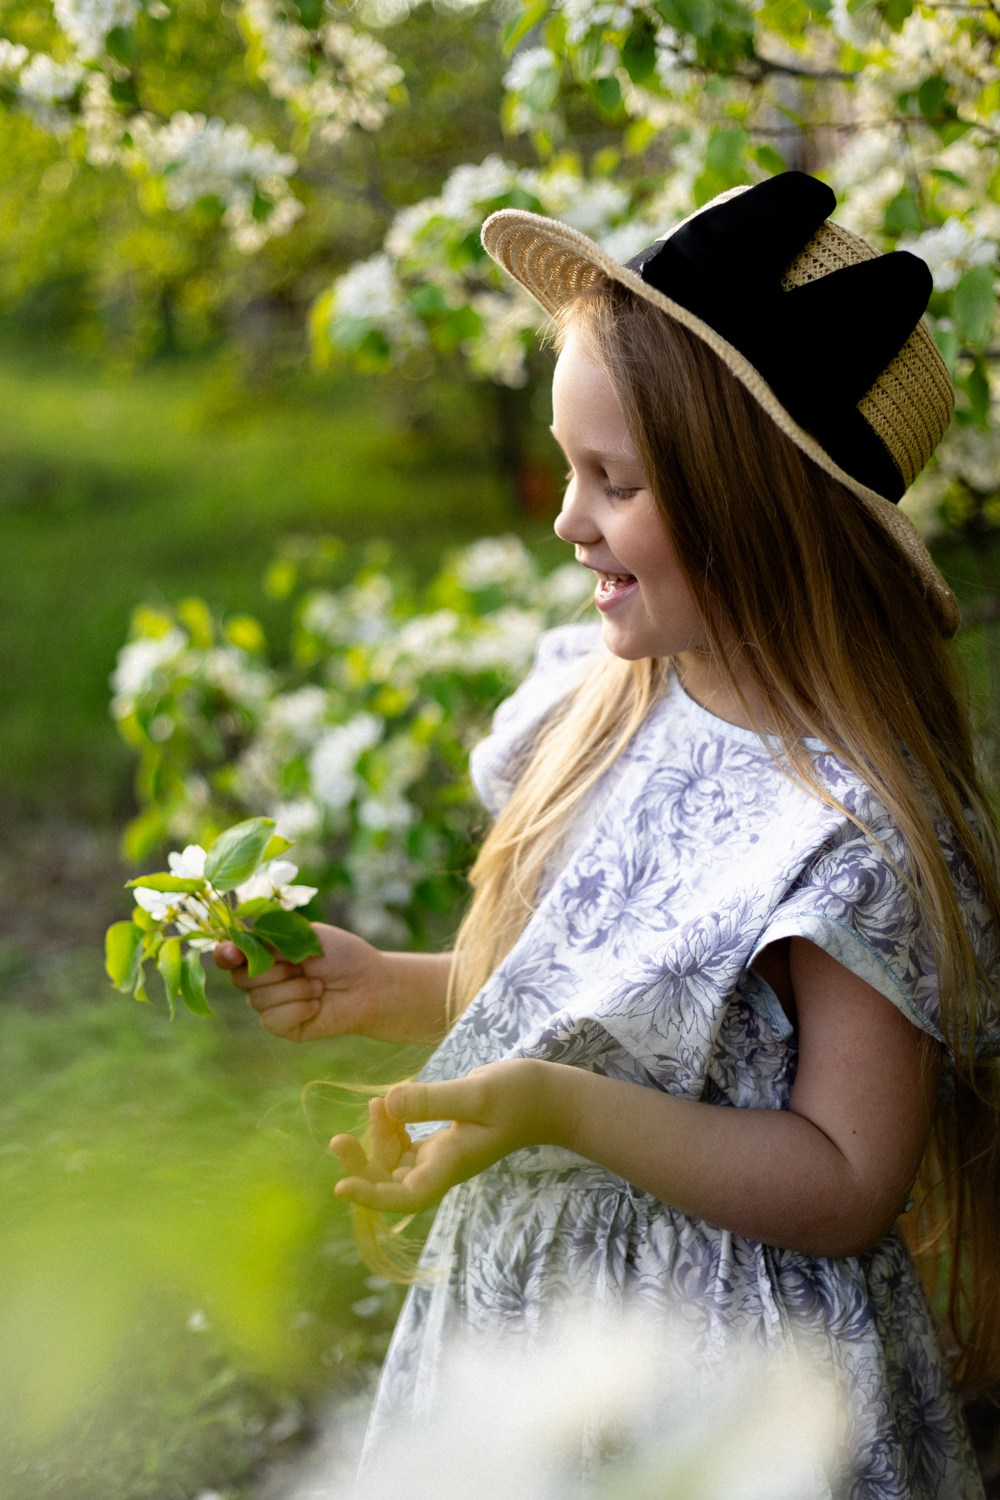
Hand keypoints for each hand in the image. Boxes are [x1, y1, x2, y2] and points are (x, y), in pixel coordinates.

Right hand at [214, 922, 385, 1042]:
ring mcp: (272, 1004)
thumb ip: (271, 940)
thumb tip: (234, 944)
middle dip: (272, 971)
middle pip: (240, 979)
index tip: (232, 952)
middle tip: (302, 966)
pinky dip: (297, 1008)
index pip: (230, 955)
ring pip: (258, 1000)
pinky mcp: (284, 1027)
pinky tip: (316, 1004)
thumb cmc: (341, 955)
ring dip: (293, 989)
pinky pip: (272, 1020)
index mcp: (265, 953)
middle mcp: (263, 980)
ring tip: (318, 985)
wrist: (370, 984)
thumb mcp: (306, 936)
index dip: (225, 954)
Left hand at [329, 1060, 550, 1213]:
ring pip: (395, 1163)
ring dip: (376, 1141)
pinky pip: (405, 1145)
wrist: (549, 1099)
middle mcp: (443, 1166)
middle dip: (362, 1166)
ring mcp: (442, 1156)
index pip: (406, 1196)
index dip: (372, 1197)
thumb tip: (388, 1101)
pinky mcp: (442, 1141)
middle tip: (338, 1141)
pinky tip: (386, 1104)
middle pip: (391, 1184)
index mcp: (452, 1164)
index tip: (342, 1186)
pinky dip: (390, 1128)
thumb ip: (434, 1100)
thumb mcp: (477, 1092)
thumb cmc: (520, 1095)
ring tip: (373, 1105)